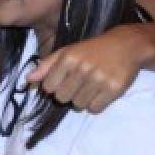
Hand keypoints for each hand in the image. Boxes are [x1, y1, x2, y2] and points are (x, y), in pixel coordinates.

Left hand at [27, 26, 147, 112]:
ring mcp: (99, 79)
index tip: (63, 80)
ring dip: (82, 100)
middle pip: (62, 98)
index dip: (54, 86)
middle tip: (79, 84)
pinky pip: (95, 109)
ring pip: (78, 105)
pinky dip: (96, 104)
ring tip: (90, 87)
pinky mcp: (114, 89)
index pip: (49, 87)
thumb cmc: (92, 49)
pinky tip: (100, 92)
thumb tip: (28, 80)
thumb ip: (46, 65)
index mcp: (68, 58)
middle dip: (68, 94)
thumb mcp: (67, 51)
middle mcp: (83, 68)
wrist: (126, 46)